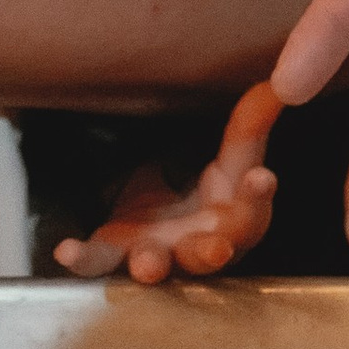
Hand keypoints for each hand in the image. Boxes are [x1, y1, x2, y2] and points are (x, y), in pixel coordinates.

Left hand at [53, 82, 280, 283]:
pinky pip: (99, 262)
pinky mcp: (117, 255)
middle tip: (216, 249)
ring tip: (148, 264)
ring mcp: (158, 256)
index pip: (253, 211)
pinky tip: (67, 251)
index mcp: (234, 224)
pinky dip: (83, 258)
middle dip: (211, 251)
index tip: (262, 178)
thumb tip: (281, 83)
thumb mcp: (233, 164)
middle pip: (210, 254)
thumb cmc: (209, 202)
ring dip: (152, 265)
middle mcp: (198, 248)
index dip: (258, 196)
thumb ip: (251, 128)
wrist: (164, 230)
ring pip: (157, 265)